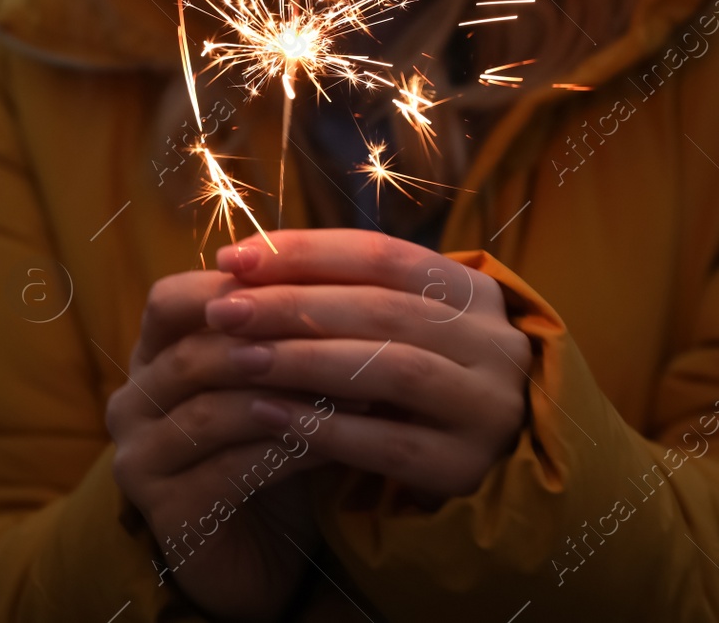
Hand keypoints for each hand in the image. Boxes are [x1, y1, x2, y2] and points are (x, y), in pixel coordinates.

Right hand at [106, 269, 326, 620]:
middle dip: (272, 344)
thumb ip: (284, 332)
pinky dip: (283, 452)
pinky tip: (331, 445)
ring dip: (285, 399)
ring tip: (351, 393)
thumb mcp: (276, 382)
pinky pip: (227, 470)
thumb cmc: (273, 450)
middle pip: (193, 355)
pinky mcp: (162, 510)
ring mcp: (139, 457)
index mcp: (152, 356)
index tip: (307, 285)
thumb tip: (342, 272)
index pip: (171, 300)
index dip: (232, 288)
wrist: (263, 553)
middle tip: (344, 339)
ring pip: (210, 411)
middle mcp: (131, 402)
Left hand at [209, 229, 531, 501]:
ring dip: (305, 360)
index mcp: (474, 292)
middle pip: (382, 308)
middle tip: (224, 310)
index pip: (383, 254)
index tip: (234, 257)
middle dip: (293, 305)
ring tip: (239, 357)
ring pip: (389, 370)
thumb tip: (244, 263)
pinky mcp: (466, 466)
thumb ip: (344, 292)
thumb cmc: (423, 378)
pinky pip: (387, 443)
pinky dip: (323, 426)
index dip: (305, 252)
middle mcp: (493, 343)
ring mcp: (487, 407)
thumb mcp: (402, 326)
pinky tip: (268, 415)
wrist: (494, 466)